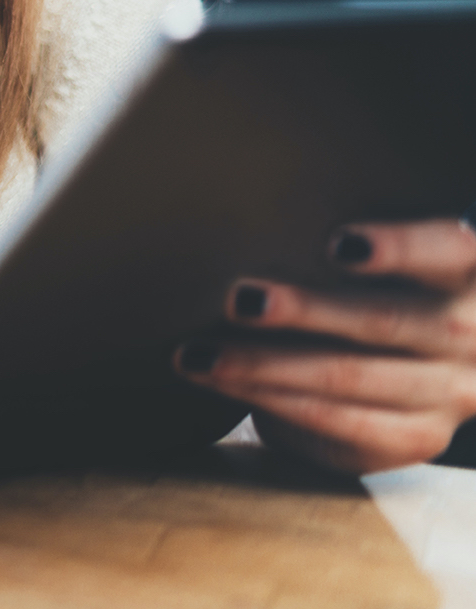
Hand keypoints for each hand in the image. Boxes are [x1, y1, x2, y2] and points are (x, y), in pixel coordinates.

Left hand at [176, 213, 475, 473]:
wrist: (398, 371)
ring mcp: (451, 391)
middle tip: (238, 297)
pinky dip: (270, 398)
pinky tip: (221, 382)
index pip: (453, 248)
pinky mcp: (417, 437)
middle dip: (307, 310)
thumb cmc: (368, 284)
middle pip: (389, 320)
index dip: (402, 247)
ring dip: (265, 363)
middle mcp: (472, 333)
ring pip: (351, 376)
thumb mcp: (377, 255)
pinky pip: (338, 420)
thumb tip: (255, 209)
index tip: (338, 244)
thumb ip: (349, 239)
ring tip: (199, 353)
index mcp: (469, 272)